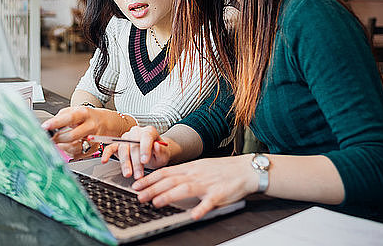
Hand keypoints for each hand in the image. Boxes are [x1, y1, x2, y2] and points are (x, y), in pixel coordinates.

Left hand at [41, 105, 118, 157]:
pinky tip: (67, 146)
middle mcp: (91, 126)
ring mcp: (94, 139)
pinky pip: (77, 154)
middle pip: (72, 136)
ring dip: (62, 146)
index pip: (69, 118)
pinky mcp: (93, 149)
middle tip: (51, 138)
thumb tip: (49, 125)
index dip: (56, 123)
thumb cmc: (87, 116)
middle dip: (58, 138)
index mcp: (85, 114)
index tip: (45, 127)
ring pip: (74, 148)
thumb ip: (61, 116)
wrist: (106, 122)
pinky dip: (69, 151)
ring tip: (59, 142)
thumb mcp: (75, 110)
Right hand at [101, 126, 170, 179]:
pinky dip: (107, 153)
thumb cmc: (158, 154)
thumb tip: (156, 145)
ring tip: (128, 174)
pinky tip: (104, 160)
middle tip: (138, 175)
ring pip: (123, 149)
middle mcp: (136, 132)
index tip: (144, 161)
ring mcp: (126, 138)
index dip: (144, 149)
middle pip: (133, 145)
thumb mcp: (164, 154)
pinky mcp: (118, 144)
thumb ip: (161, 150)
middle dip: (135, 162)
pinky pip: (111, 147)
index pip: (146, 137)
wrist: (153, 155)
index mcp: (149, 132)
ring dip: (125, 163)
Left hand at [131, 154, 258, 219]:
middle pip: (170, 181)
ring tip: (156, 203)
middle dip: (152, 188)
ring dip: (169, 196)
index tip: (136, 185)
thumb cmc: (223, 170)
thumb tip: (166, 179)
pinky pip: (209, 202)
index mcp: (190, 168)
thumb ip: (184, 173)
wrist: (245, 170)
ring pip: (185, 189)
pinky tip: (193, 215)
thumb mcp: (200, 167)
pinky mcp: (219, 194)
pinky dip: (201, 208)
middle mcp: (196, 174)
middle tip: (139, 196)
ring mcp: (207, 184)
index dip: (149, 179)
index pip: (165, 172)